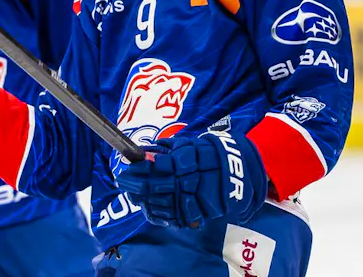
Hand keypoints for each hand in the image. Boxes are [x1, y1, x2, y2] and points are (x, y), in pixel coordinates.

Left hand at [115, 131, 267, 228]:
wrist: (239, 173)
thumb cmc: (209, 154)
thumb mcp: (189, 145)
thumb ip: (166, 150)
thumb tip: (142, 153)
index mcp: (187, 162)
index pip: (155, 167)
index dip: (137, 169)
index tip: (126, 167)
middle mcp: (190, 182)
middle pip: (154, 187)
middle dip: (134, 184)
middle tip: (122, 180)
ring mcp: (194, 201)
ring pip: (160, 204)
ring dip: (142, 200)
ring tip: (131, 193)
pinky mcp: (199, 215)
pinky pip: (173, 217)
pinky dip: (157, 213)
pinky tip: (147, 206)